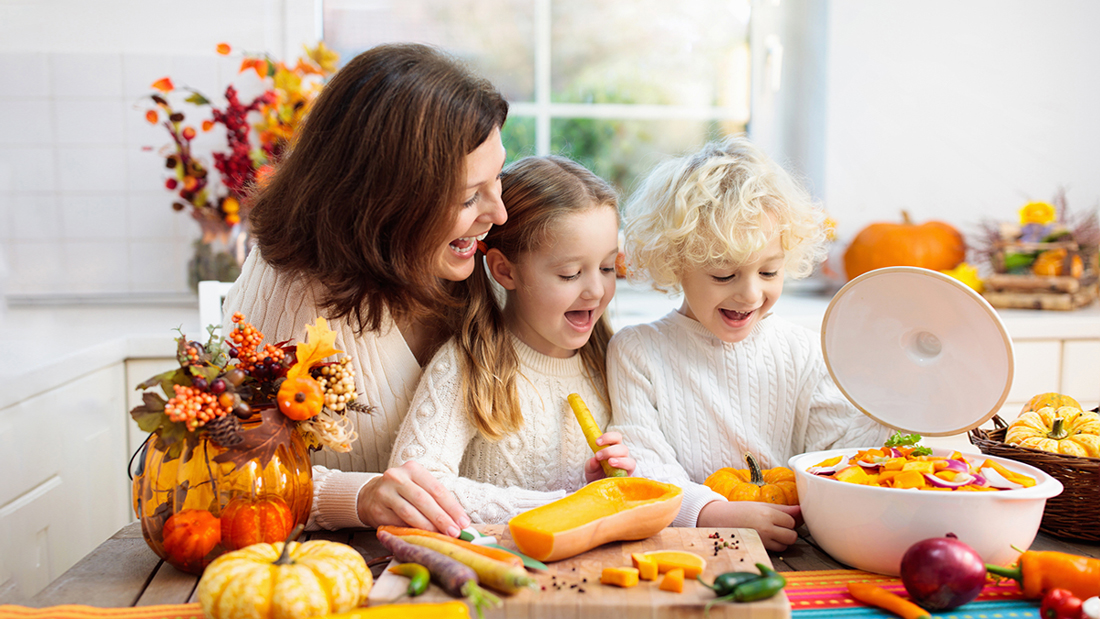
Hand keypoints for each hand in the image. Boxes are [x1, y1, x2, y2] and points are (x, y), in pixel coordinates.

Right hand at [356, 460, 470, 535]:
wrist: (370, 495)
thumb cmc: (402, 492)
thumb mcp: (418, 487)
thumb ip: (435, 500)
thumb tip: (458, 521)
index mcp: (413, 469)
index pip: (437, 489)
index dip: (452, 507)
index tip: (463, 522)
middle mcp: (397, 477)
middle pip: (424, 500)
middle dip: (442, 518)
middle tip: (455, 531)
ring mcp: (385, 493)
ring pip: (410, 512)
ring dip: (428, 526)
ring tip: (441, 535)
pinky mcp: (377, 509)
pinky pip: (397, 523)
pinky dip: (412, 531)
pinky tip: (422, 536)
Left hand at [584, 431, 636, 481]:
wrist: (597, 489)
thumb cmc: (595, 474)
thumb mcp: (589, 469)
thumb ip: (591, 464)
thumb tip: (594, 460)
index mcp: (613, 448)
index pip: (616, 437)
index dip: (608, 437)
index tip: (597, 442)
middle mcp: (621, 456)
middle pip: (623, 448)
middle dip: (610, 450)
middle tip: (598, 456)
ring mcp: (626, 466)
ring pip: (629, 459)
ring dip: (619, 460)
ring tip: (609, 462)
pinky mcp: (628, 475)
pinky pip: (631, 469)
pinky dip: (623, 467)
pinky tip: (615, 471)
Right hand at [696, 501, 801, 551]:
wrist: (717, 519)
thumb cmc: (739, 510)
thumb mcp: (760, 505)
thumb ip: (783, 509)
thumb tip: (801, 510)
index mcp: (768, 514)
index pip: (791, 521)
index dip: (787, 521)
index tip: (779, 518)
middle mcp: (766, 529)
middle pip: (792, 536)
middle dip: (787, 533)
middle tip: (777, 527)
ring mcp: (761, 541)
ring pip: (784, 546)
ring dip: (781, 541)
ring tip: (769, 533)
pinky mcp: (757, 549)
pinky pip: (774, 551)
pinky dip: (772, 547)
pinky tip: (763, 539)